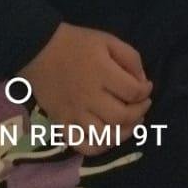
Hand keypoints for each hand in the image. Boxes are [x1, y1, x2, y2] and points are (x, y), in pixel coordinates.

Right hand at [20, 23, 151, 152]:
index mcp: (102, 73)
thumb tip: (142, 81)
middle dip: (139, 113)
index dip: (145, 91)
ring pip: (104, 136)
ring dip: (123, 133)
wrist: (41, 51)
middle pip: (121, 117)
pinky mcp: (62, 124)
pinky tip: (108, 138)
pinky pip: (82, 146)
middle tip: (142, 105)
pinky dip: (99, 147)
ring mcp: (74, 114)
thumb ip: (130, 58)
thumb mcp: (108, 40)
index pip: (133, 91)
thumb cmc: (77, 44)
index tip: (146, 87)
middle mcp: (89, 97)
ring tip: (130, 123)